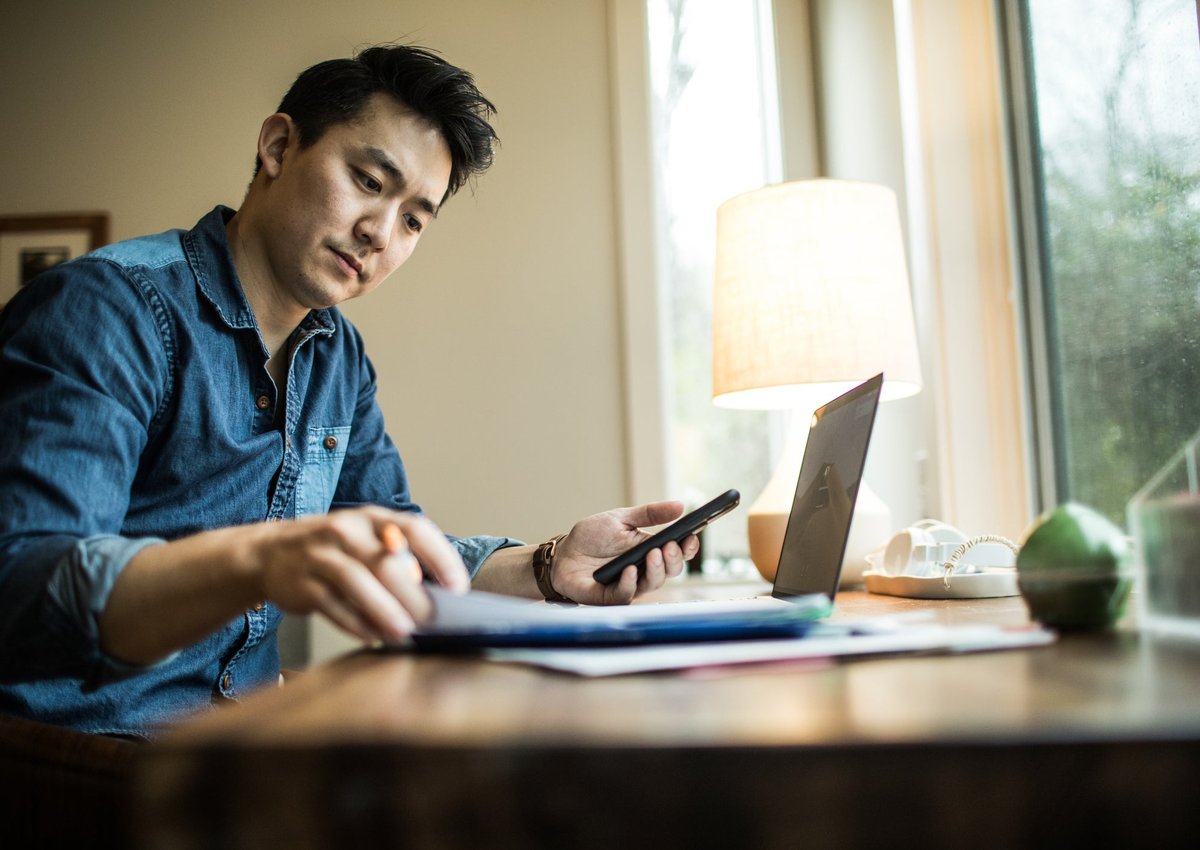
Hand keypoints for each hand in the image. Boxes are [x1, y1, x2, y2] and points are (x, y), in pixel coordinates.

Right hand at [253, 506, 467, 643]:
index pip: (415, 529)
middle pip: (386, 562)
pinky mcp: (300, 582)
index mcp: (372, 518)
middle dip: (413, 595)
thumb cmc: (335, 550)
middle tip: (432, 621)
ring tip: (405, 632)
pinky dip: (354, 623)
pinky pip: (331, 605)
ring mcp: (321, 555)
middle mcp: (347, 530)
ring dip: (384, 610)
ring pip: (357, 582)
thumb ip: (399, 560)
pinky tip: (372, 636)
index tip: (457, 587)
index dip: (440, 557)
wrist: (270, 553)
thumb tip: (440, 598)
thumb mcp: (366, 540)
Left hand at [550, 501, 698, 604]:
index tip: (691, 537)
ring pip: (653, 584)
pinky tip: (629, 570)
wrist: (563, 554)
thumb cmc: (593, 536)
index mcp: (650, 549)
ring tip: (653, 554)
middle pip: (670, 570)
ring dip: (656, 570)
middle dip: (674, 559)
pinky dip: (629, 583)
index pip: (676, 552)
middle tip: (670, 546)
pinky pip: (626, 594)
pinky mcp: (611, 597)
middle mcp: (645, 570)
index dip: (687, 548)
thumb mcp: (621, 518)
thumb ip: (650, 514)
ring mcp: (630, 585)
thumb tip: (680, 506)